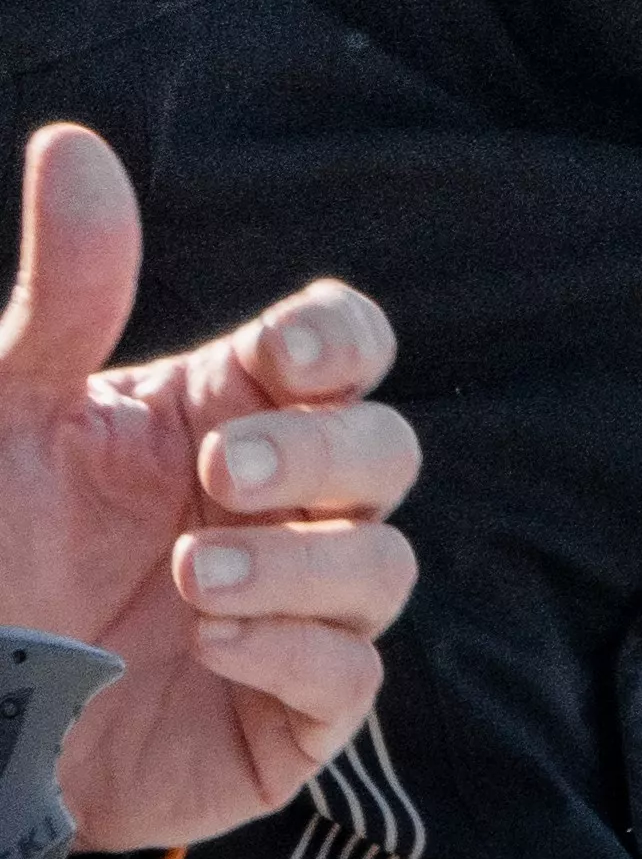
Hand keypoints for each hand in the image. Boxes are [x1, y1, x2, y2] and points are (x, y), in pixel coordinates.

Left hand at [0, 126, 422, 847]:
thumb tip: (72, 144)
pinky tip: (209, 644)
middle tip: (219, 475)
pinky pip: (351, 674)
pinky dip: (293, 650)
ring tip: (187, 581)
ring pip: (383, 563)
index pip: (345, 352)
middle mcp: (278, 510)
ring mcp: (298, 613)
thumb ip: (62, 299)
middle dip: (320, 457)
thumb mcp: (2, 420)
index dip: (344, 344)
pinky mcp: (292, 713)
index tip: (295, 360)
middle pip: (385, 451)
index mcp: (225, 419)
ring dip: (301, 564)